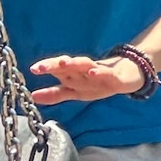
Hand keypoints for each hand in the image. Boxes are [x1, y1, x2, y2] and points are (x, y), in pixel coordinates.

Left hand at [29, 53, 145, 104]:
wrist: (127, 76)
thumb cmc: (97, 83)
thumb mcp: (74, 92)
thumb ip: (54, 94)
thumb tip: (32, 97)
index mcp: (74, 74)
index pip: (57, 69)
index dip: (45, 68)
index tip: (32, 69)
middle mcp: (83, 70)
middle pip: (67, 65)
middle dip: (53, 65)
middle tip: (40, 67)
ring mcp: (99, 72)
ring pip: (84, 65)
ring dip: (74, 64)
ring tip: (62, 63)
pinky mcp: (114, 77)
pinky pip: (106, 74)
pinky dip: (99, 72)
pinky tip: (92, 72)